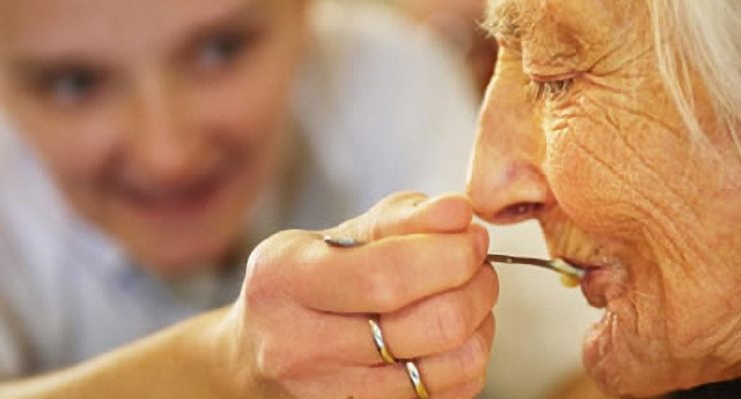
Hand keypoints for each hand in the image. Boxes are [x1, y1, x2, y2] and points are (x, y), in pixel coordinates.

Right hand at [233, 192, 496, 397]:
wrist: (260, 352)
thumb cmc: (309, 282)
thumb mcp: (338, 235)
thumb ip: (402, 218)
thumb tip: (459, 214)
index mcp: (285, 279)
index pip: (387, 275)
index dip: (449, 255)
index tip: (471, 237)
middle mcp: (298, 344)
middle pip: (430, 326)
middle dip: (476, 286)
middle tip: (477, 264)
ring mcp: (328, 394)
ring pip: (450, 366)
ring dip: (480, 323)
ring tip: (466, 297)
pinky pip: (450, 393)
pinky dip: (467, 358)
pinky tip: (451, 336)